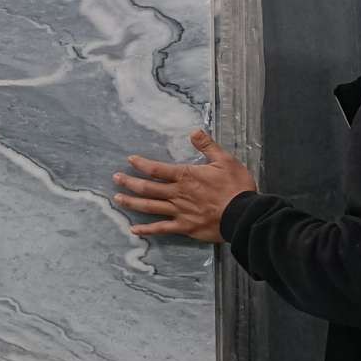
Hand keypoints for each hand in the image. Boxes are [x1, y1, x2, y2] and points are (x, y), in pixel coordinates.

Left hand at [112, 130, 256, 244]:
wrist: (245, 215)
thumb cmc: (236, 187)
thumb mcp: (225, 160)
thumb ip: (207, 146)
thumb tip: (194, 131)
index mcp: (185, 176)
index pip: (157, 169)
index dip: (141, 164)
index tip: (130, 160)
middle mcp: (177, 194)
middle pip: (147, 187)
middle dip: (129, 182)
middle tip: (115, 178)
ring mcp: (179, 212)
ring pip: (149, 206)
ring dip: (132, 202)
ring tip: (117, 199)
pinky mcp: (184, 227)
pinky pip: (161, 229)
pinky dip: (146, 230)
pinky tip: (134, 229)